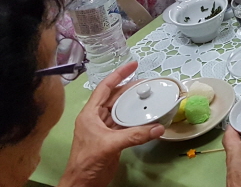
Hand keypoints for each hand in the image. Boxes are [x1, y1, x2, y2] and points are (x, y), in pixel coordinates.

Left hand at [58, 62, 163, 186]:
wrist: (82, 184)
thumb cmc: (87, 162)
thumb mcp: (110, 145)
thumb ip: (135, 135)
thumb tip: (158, 128)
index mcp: (90, 114)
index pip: (104, 88)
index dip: (118, 74)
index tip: (133, 64)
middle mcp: (97, 118)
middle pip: (115, 97)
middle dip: (130, 88)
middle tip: (147, 83)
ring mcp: (105, 128)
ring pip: (121, 110)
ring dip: (134, 103)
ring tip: (149, 96)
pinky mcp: (112, 138)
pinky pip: (126, 123)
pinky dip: (136, 119)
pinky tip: (147, 116)